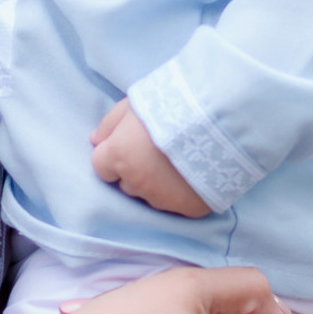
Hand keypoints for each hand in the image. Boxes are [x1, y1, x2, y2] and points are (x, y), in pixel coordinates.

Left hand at [89, 101, 211, 216]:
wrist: (218, 118)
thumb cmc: (171, 105)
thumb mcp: (135, 104)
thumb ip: (109, 123)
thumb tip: (94, 140)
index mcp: (118, 157)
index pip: (102, 167)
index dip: (114, 157)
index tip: (131, 147)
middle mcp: (136, 183)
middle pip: (126, 185)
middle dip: (136, 172)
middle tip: (158, 154)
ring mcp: (162, 199)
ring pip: (151, 197)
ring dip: (158, 185)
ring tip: (178, 164)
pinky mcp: (187, 209)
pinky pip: (178, 206)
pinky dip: (182, 195)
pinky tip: (194, 177)